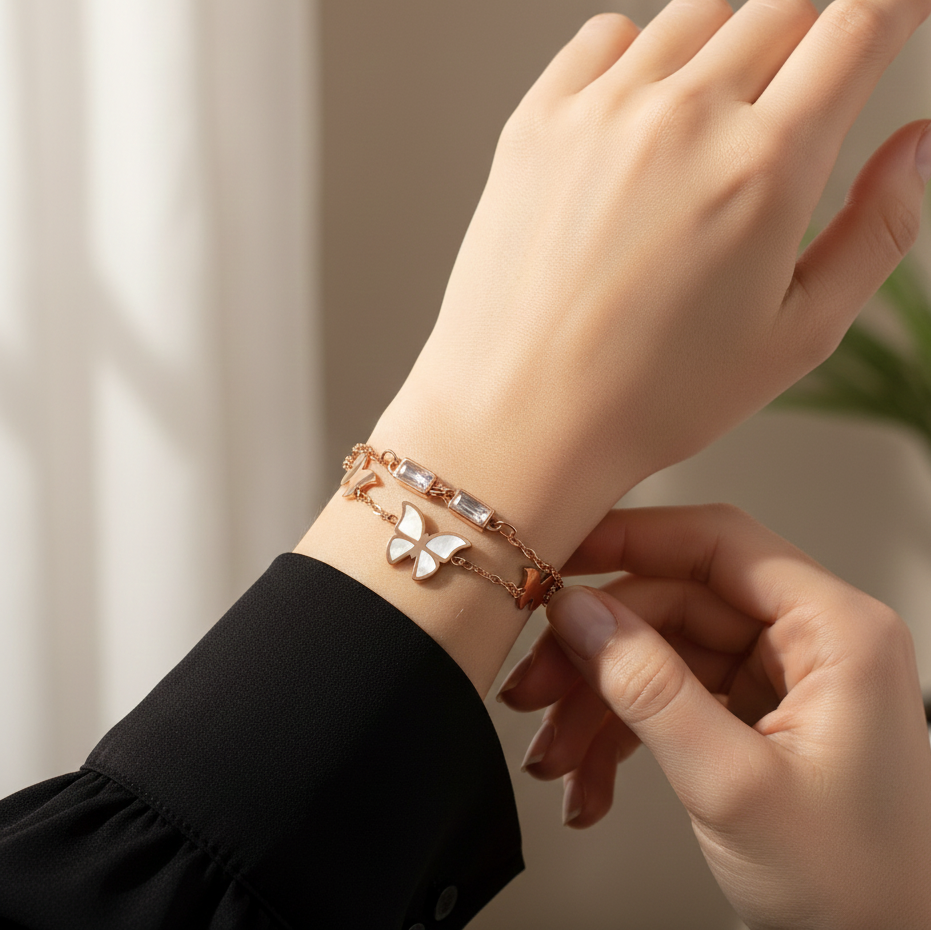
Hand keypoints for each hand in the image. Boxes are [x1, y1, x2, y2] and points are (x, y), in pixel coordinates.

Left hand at [372, 0, 930, 558]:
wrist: (518, 419)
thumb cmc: (650, 399)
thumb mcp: (796, 337)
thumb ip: (878, 230)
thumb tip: (919, 143)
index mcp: (762, 169)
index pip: (857, 28)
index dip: (894, 7)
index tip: (900, 14)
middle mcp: (681, 119)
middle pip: (781, 11)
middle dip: (811, 40)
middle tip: (796, 104)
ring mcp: (599, 113)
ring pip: (696, 17)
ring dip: (727, 47)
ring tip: (714, 127)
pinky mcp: (535, 124)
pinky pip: (605, 39)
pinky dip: (640, 55)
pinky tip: (640, 117)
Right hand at [500, 505, 930, 927]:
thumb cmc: (860, 892)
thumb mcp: (734, 785)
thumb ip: (649, 688)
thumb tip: (581, 612)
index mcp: (836, 631)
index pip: (717, 544)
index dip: (631, 538)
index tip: (563, 553)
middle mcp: (810, 643)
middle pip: (673, 604)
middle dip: (595, 653)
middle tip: (536, 686)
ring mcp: (782, 680)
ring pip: (661, 654)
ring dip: (598, 704)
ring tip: (557, 756)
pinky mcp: (757, 716)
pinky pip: (671, 698)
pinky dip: (623, 734)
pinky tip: (591, 779)